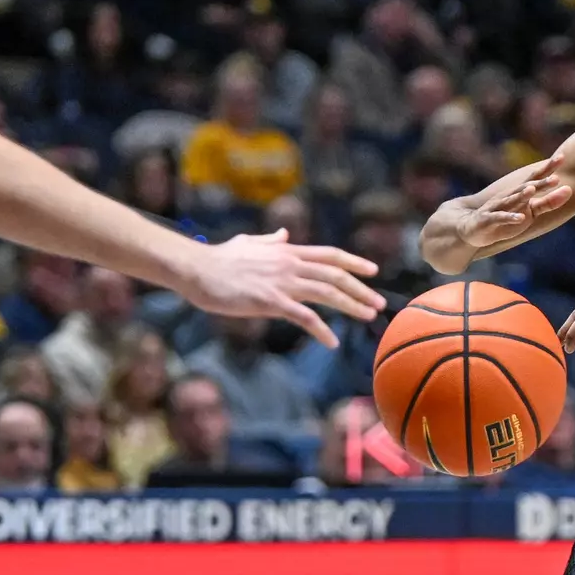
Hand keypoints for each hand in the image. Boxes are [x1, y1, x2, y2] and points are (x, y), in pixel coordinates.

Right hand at [177, 229, 384, 348]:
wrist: (195, 268)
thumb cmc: (219, 259)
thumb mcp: (249, 243)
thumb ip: (270, 240)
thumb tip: (284, 233)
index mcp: (286, 251)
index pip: (329, 255)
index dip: (354, 262)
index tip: (373, 270)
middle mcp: (289, 264)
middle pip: (335, 275)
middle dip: (361, 289)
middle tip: (379, 303)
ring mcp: (281, 282)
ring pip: (327, 293)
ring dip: (352, 305)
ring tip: (369, 317)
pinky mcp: (270, 301)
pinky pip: (304, 316)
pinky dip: (321, 330)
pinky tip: (332, 341)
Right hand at [451, 155, 573, 248]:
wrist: (471, 227)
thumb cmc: (505, 217)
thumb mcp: (530, 211)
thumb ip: (548, 202)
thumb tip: (570, 190)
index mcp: (520, 192)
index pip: (536, 177)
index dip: (549, 168)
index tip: (562, 157)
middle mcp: (509, 196)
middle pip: (526, 186)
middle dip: (540, 181)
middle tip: (555, 176)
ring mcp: (498, 207)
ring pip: (512, 200)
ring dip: (522, 195)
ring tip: (533, 190)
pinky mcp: (489, 219)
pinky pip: (501, 218)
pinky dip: (510, 218)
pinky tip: (520, 218)